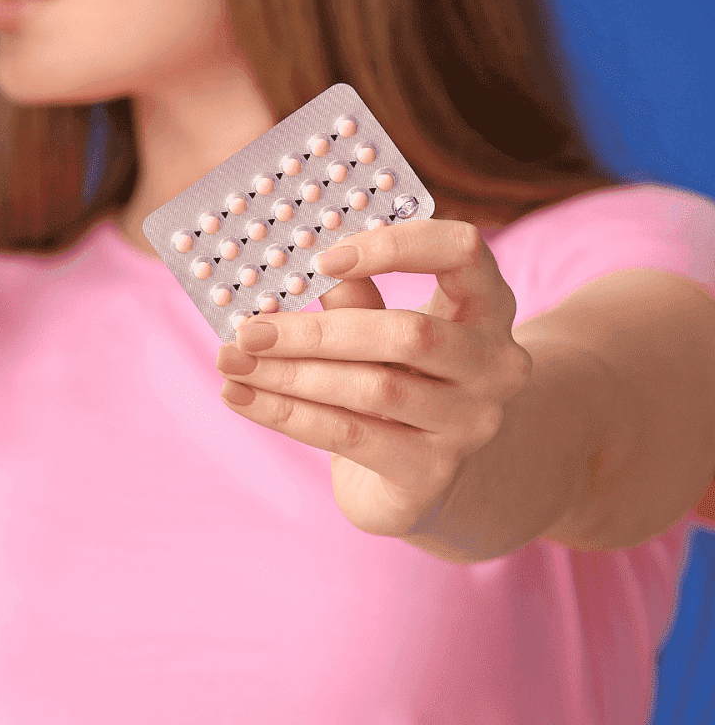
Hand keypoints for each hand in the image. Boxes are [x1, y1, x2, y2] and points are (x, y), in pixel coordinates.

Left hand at [213, 219, 533, 537]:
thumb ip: (353, 298)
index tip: (323, 258)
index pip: (463, 251)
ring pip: (372, 388)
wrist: (422, 478)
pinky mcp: (432, 471)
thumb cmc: (396, 382)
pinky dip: (284, 412)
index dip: (396, 245)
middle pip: (409, 333)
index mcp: (487, 307)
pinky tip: (239, 396)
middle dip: (316, 330)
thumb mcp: (382, 333)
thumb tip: (289, 261)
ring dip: (290, 373)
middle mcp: (495, 365)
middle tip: (248, 329)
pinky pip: (347, 434)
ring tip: (230, 361)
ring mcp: (470, 422)